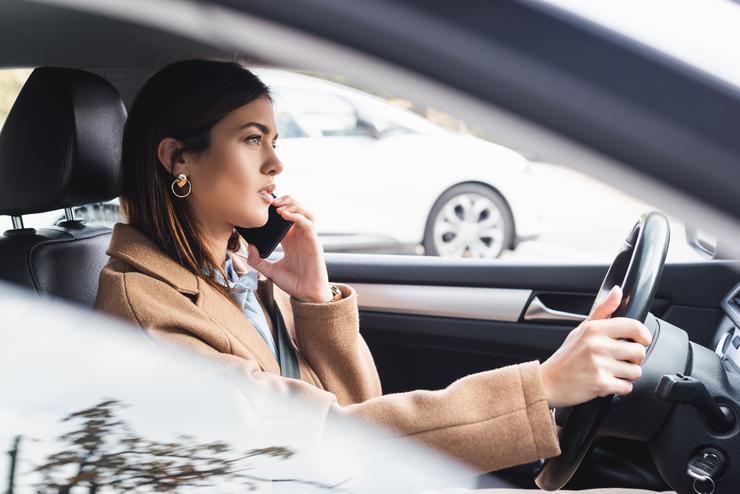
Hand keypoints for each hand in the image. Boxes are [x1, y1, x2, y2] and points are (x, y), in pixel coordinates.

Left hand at [245, 195, 332, 302]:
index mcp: (290, 239)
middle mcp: (300, 236)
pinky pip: (307, 224)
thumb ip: (258, 260)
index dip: (276, 207)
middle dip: (285, 200)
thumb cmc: (293, 283)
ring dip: (293, 204)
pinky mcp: (314, 242)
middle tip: (270, 199)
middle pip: (298, 209)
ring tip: (278, 204)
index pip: (286, 216)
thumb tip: (248, 247)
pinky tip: (283, 214)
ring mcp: (308, 238)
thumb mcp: (270, 270)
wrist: (306, 295)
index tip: (262, 203)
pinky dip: (296, 216)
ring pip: (306, 212)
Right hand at [539, 286, 651, 407]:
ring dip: (627, 374)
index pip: (634, 327)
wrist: (548, 382)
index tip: (641, 341)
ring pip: (636, 371)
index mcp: (594, 329)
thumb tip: (618, 291)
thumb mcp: (582, 329)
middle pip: (639, 351)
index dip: (644, 335)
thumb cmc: (567, 356)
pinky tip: (608, 382)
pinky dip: (620, 387)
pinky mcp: (601, 384)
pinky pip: (627, 387)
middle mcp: (597, 345)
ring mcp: (599, 365)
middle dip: (634, 359)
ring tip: (612, 371)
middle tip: (620, 360)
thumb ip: (603, 310)